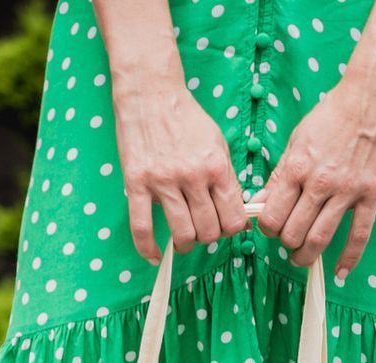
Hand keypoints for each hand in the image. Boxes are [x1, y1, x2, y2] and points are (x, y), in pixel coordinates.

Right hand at [112, 79, 248, 263]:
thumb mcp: (218, 145)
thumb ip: (228, 180)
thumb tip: (239, 215)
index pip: (234, 218)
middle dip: (209, 236)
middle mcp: (192, 177)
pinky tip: (155, 255)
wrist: (150, 94)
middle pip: (209, 231)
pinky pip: (142, 227)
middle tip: (203, 229)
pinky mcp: (136, 183)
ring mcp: (163, 182)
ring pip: (183, 234)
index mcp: (216, 167)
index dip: (233, 229)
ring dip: (186, 243)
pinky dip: (148, 248)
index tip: (226, 226)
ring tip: (184, 238)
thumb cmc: (187, 120)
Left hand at [256, 64, 375, 279]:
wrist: (373, 99)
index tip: (269, 227)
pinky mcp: (371, 195)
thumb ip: (279, 175)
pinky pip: (359, 235)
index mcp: (297, 167)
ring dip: (306, 256)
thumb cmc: (332, 116)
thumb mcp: (297, 139)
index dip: (266, 228)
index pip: (272, 214)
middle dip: (285, 243)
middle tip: (286, 241)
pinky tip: (340, 272)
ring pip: (320, 239)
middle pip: (293, 232)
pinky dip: (348, 258)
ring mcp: (347, 191)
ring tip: (301, 258)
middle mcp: (320, 182)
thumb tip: (260, 203)